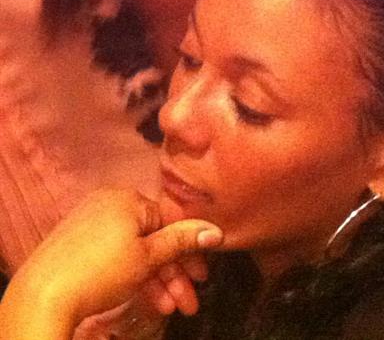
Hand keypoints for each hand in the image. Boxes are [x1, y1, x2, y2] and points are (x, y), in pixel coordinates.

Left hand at [0, 188, 221, 339]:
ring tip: (170, 309)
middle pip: (155, 240)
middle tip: (188, 302)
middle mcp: (111, 205)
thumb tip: (217, 231)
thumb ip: (183, 241)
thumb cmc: (101, 271)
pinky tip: (148, 300)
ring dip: (158, 281)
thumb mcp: (148, 257)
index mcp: (128, 199)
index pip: (170, 222)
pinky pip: (119, 256)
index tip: (202, 278)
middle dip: (174, 275)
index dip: (190, 252)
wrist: (41, 297)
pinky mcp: (80, 244)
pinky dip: (135, 277)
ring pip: (138, 252)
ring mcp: (93, 224)